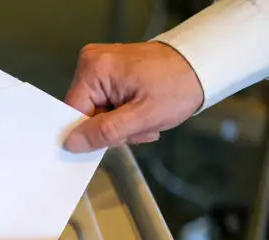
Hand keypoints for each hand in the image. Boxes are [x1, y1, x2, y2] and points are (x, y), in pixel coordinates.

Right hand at [63, 42, 203, 152]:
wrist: (200, 67)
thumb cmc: (178, 86)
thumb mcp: (142, 117)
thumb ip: (105, 132)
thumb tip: (72, 143)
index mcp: (94, 69)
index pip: (73, 115)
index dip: (93, 133)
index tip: (117, 137)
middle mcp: (91, 62)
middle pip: (85, 114)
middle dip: (111, 129)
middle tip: (138, 127)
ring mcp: (100, 65)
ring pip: (96, 113)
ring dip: (120, 124)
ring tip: (144, 119)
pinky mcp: (108, 72)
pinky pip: (104, 104)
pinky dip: (122, 114)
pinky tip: (140, 111)